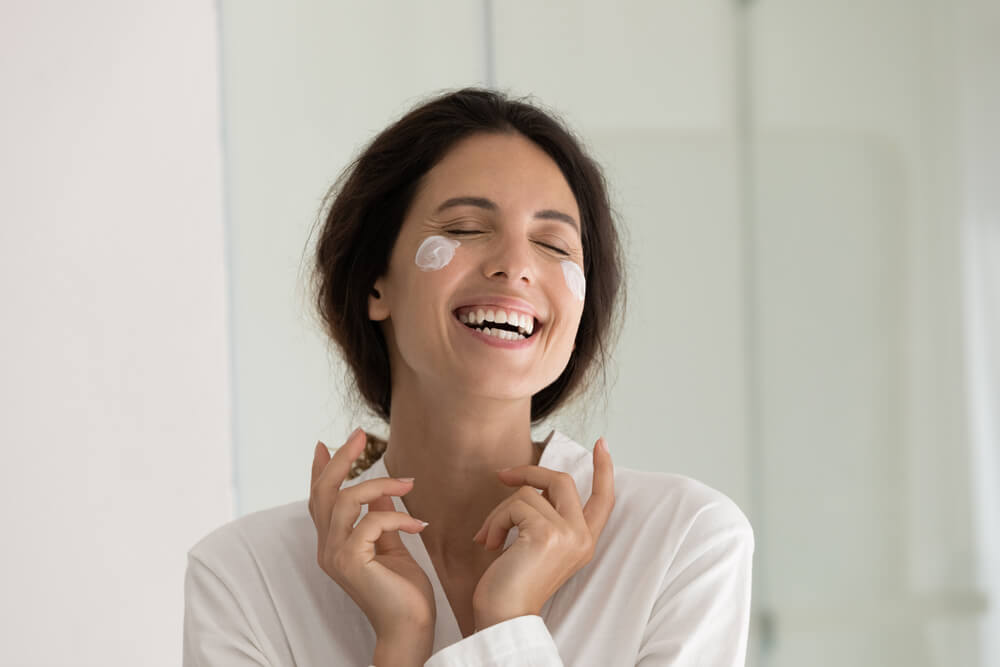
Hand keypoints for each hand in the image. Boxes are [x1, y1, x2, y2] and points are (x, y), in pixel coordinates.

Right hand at [309, 428, 436, 639]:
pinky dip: (396, 517)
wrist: (410, 628)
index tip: (324, 445)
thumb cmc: (403, 592)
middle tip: (358, 435)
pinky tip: (419, 525)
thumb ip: (381, 518)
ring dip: (379, 485)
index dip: (321, 471)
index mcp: (334, 544)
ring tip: (409, 485)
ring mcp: (335, 555)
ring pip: (345, 501)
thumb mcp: (391, 545)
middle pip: (323, 493)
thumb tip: (380, 490)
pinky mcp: (350, 561)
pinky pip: (370, 521)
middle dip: (341, 460)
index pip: (320, 500)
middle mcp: (327, 548)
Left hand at [470, 437, 614, 629]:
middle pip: (561, 480)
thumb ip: (546, 517)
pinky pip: (515, 505)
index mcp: (584, 541)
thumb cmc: (513, 583)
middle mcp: (582, 537)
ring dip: (499, 512)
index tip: (601, 444)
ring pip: (528, 493)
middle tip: (502, 476)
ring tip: (489, 537)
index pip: (604, 499)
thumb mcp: (539, 547)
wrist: (504, 616)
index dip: (604, 469)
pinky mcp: (547, 533)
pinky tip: (489, 543)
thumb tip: (529, 483)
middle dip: (529, 471)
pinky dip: (494, 521)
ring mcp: (567, 534)